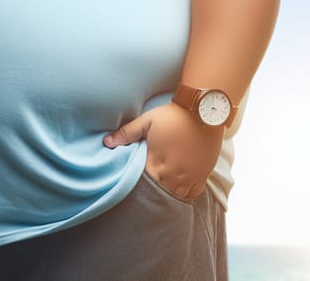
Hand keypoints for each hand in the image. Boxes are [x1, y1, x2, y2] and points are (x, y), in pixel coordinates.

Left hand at [103, 103, 223, 199]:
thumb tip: (106, 142)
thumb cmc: (173, 116)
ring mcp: (190, 176)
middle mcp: (174, 173)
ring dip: (169, 193)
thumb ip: (126, 133)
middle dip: (154, 191)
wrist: (202, 112)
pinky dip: (186, 194)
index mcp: (158, 162)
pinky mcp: (203, 174)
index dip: (140, 185)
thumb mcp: (147, 121)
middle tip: (149, 186)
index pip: (145, 184)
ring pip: (177, 196)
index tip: (136, 180)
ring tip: (163, 188)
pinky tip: (180, 188)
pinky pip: (194, 193)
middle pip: (161, 192)